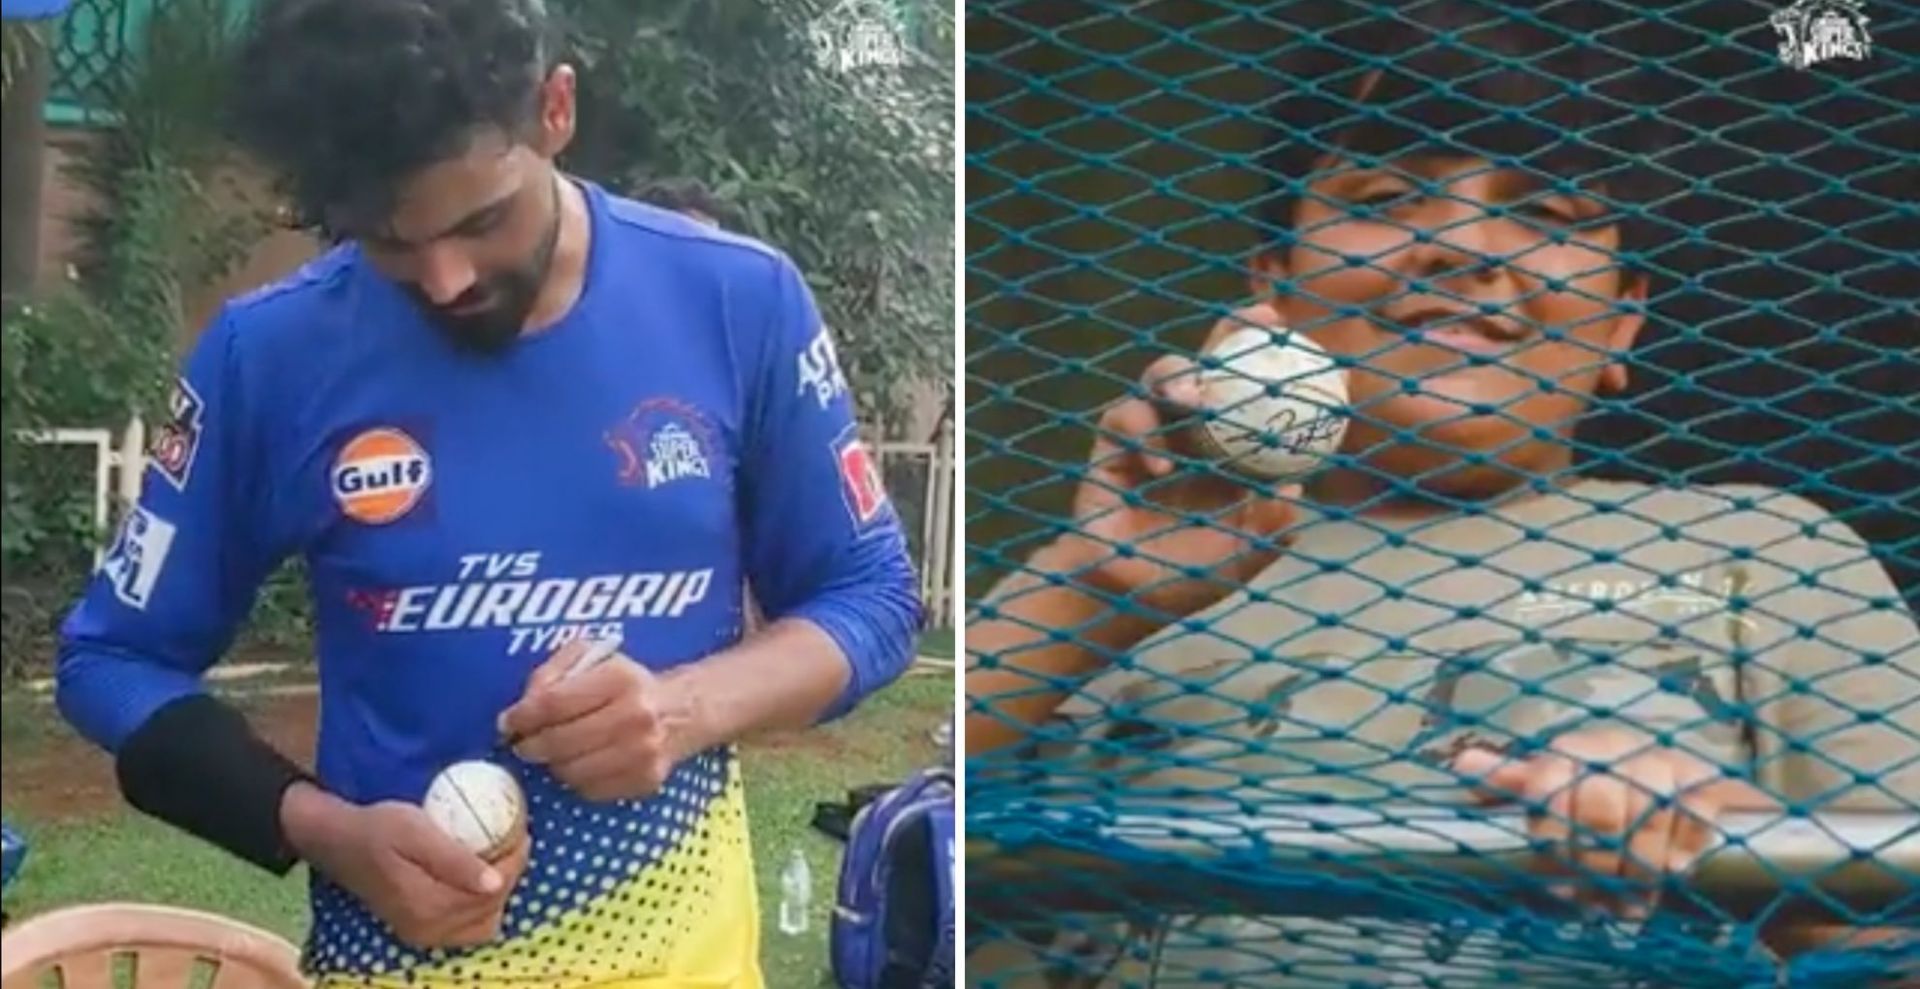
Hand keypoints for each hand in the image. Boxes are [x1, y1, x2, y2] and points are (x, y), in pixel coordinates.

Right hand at [283, 784, 528, 947]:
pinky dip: (481, 906)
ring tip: (499, 857)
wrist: (338, 842)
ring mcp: (424, 935)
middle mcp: (428, 930)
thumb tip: (495, 883)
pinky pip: (467, 928)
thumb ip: (453, 859)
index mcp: (429, 906)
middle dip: (510, 874)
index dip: (514, 860)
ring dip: (498, 892)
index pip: (493, 890)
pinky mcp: (420, 932)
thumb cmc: (377, 828)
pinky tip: (479, 877)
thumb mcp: (415, 831)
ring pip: (484, 923)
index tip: (520, 831)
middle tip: (514, 839)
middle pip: (492, 908)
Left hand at [500, 639, 681, 801]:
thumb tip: (522, 708)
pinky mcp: (646, 781)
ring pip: (571, 771)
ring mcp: (643, 754)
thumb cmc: (628, 683)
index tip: (507, 723)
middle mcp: (636, 717)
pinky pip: (591, 790)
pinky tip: (582, 763)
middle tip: (523, 743)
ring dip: (553, 764)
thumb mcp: (593, 658)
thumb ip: (553, 672)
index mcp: (620, 679)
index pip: (553, 703)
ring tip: (555, 752)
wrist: (683, 711)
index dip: (522, 717)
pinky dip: (577, 779)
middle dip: (530, 745)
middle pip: (559, 742)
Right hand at [1053, 305, 1299, 619]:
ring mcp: (1153, 432)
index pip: (1257, 392)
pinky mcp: (1112, 444)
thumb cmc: (1182, 577)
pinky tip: (1159, 467)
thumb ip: (1265, 534)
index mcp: (1233, 450)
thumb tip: (1293, 493)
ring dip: (1179, 380)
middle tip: (1254, 323)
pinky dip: (1143, 434)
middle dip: (1231, 334)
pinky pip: (1125, 417)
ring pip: (1163, 379)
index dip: (1277, 360)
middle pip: (1212, 364)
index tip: (1301, 337)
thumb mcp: (1236, 563)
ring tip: (1191, 402)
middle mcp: (1195, 431)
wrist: (1118, 596)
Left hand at [1452, 727, 1728, 915]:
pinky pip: (1694, 821)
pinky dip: (1680, 855)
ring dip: (1637, 868)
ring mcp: (1661, 765)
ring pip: (1648, 820)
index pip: (1552, 781)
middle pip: (1602, 808)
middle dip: (1594, 859)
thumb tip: (1461, 766)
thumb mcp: (1550, 781)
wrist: (1670, 777)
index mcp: (1570, 750)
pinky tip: (1668, 878)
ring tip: (1624, 900)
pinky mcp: (1703, 783)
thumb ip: (1510, 780)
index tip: (1551, 861)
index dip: (1551, 825)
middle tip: (1588, 894)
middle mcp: (1615, 749)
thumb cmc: (1596, 782)